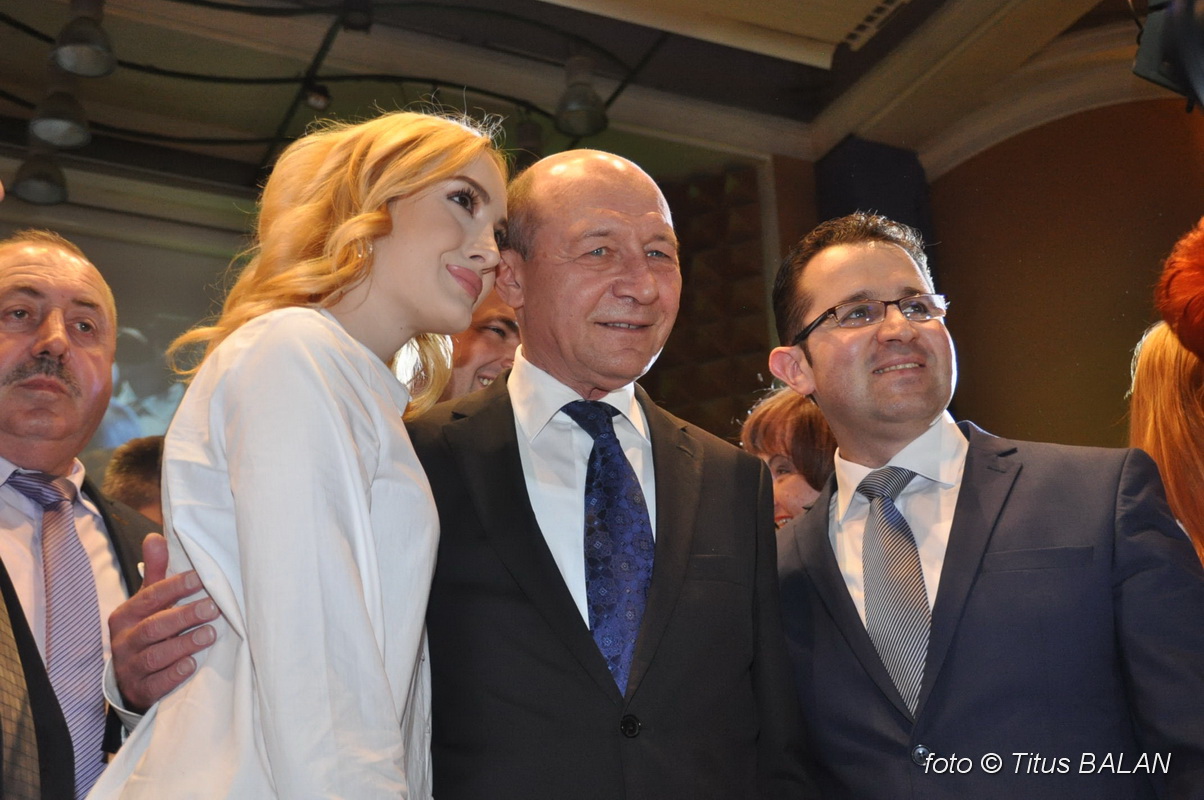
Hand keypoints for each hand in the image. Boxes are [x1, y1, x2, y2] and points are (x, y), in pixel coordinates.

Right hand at [109, 533, 219, 712]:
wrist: (130, 682)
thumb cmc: (146, 632)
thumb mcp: (147, 603)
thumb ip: (155, 573)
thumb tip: (155, 536)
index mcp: (125, 616)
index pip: (149, 598)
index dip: (175, 587)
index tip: (201, 577)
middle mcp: (124, 642)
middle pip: (154, 627)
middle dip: (184, 616)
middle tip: (214, 607)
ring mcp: (130, 668)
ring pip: (156, 656)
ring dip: (184, 644)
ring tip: (210, 633)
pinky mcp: (140, 692)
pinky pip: (156, 684)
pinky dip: (174, 674)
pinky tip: (193, 665)